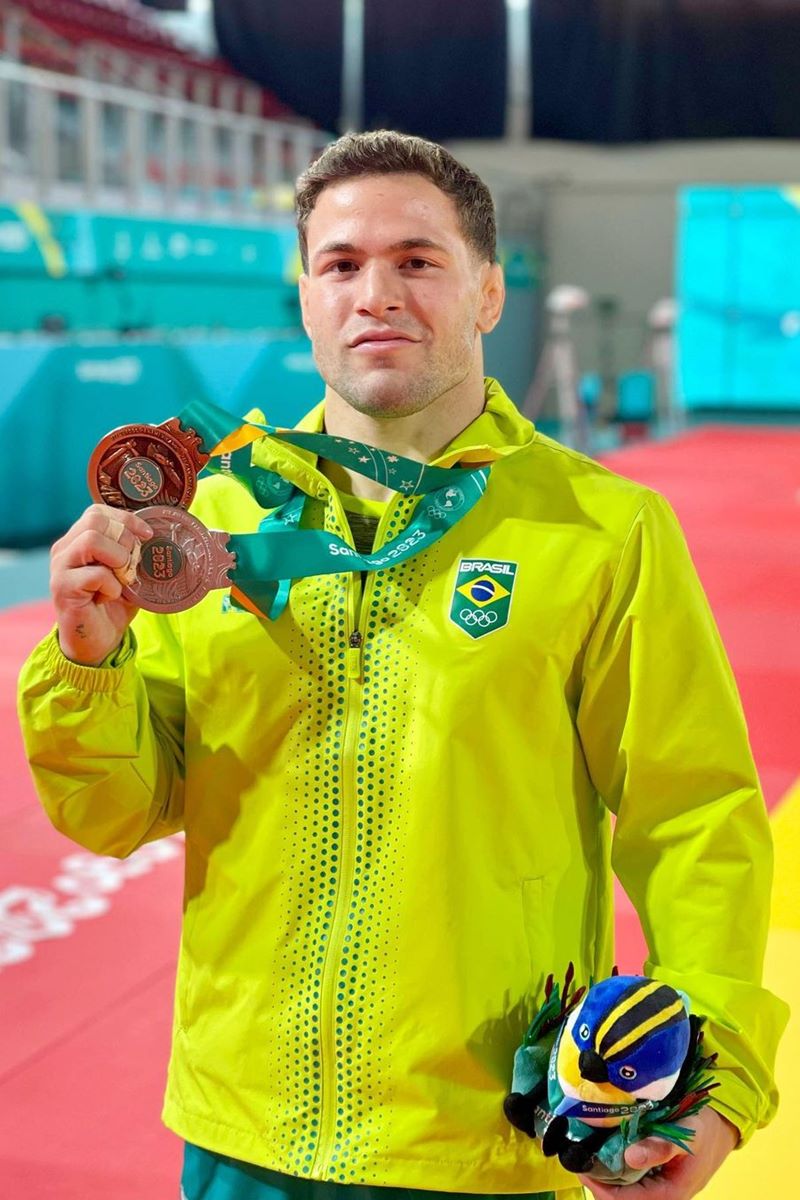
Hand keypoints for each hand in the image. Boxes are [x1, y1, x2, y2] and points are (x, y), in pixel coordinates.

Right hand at [51, 504, 152, 665]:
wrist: (97, 642)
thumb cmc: (112, 606)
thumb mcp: (128, 574)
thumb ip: (134, 554)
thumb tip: (160, 536)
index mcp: (77, 541)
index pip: (98, 512)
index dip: (126, 519)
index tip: (147, 534)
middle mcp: (64, 549)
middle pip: (95, 521)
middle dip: (125, 539)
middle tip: (131, 564)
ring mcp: (60, 567)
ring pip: (92, 540)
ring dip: (118, 559)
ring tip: (121, 579)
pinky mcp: (62, 588)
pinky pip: (95, 574)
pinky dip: (112, 586)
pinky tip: (109, 598)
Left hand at [578, 1108, 738, 1199]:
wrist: (722, 1126)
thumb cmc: (706, 1129)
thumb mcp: (686, 1133)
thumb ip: (660, 1146)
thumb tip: (630, 1156)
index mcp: (670, 1194)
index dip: (599, 1186)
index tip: (581, 1166)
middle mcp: (662, 1196)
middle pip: (620, 1198)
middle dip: (598, 1180)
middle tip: (580, 1155)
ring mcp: (658, 1188)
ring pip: (623, 1189)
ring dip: (605, 1173)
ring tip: (588, 1151)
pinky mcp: (655, 1178)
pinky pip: (630, 1179)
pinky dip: (615, 1166)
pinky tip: (605, 1149)